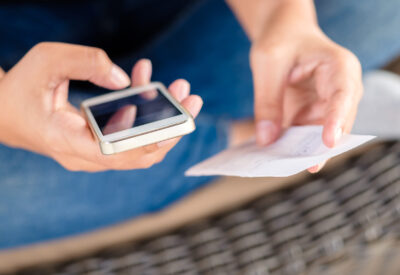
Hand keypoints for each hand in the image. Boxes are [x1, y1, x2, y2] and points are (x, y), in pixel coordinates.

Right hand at [0, 43, 202, 170]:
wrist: (2, 110)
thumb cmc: (21, 88)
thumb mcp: (48, 61)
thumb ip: (86, 62)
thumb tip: (123, 80)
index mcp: (68, 142)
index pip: (119, 153)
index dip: (153, 141)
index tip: (178, 120)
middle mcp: (84, 156)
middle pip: (139, 154)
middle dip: (170, 126)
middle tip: (190, 98)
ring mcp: (92, 154)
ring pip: (138, 146)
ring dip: (162, 119)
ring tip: (178, 89)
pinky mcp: (97, 145)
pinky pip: (128, 136)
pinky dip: (142, 114)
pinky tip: (145, 83)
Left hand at [250, 10, 361, 172]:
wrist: (284, 36)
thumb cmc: (280, 42)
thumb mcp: (268, 64)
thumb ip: (268, 101)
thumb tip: (266, 140)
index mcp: (339, 66)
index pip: (343, 95)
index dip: (337, 120)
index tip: (328, 142)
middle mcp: (341, 90)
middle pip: (337, 122)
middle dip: (320, 145)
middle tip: (303, 165)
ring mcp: (329, 106)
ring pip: (321, 135)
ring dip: (304, 150)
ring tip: (284, 164)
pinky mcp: (314, 116)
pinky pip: (306, 137)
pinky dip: (293, 147)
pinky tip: (277, 156)